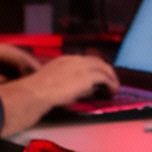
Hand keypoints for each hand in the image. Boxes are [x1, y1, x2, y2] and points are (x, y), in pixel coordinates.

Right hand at [0, 53, 119, 136]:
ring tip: (114, 88)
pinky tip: (112, 91)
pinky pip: (104, 78)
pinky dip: (110, 84)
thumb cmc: (39, 91)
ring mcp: (82, 67)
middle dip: (105, 71)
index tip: (97, 76)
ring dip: (111, 78)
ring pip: (103, 68)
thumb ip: (66, 81)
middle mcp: (75, 60)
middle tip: (110, 80)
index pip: (84, 61)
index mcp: (64, 60)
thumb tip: (76, 88)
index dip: (93, 68)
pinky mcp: (88, 76)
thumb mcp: (52, 81)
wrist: (37, 92)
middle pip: (96, 62)